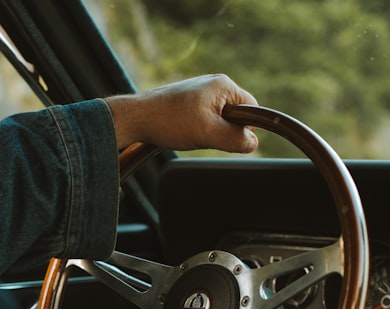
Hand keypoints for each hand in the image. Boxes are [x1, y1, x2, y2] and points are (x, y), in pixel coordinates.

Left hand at [106, 73, 258, 152]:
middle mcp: (213, 83)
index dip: (245, 128)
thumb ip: (235, 139)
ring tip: (190, 133)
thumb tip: (253, 143)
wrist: (136, 118)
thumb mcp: (208, 134)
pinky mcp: (187, 100)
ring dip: (209, 131)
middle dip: (224, 130)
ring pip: (218, 117)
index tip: (228, 139)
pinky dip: (197, 128)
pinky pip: (204, 117)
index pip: (252, 108)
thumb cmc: (169, 122)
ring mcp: (199, 91)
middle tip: (204, 136)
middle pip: (235, 113)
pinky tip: (182, 131)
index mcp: (224, 85)